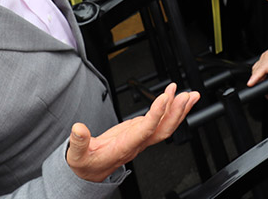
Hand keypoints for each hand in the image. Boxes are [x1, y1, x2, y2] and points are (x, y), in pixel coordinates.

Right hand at [66, 83, 199, 181]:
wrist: (89, 173)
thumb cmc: (85, 164)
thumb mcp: (77, 155)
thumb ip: (79, 141)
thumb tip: (78, 128)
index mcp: (124, 147)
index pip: (145, 130)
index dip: (156, 114)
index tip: (164, 97)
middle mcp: (137, 143)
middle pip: (163, 129)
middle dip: (177, 112)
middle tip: (186, 95)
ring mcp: (139, 138)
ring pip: (165, 126)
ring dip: (179, 111)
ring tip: (190, 95)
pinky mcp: (137, 132)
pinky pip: (158, 123)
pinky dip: (169, 111)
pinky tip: (173, 101)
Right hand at [248, 35, 267, 87]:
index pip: (262, 69)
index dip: (255, 77)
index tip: (250, 83)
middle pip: (256, 70)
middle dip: (256, 81)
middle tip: (264, 92)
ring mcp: (265, 56)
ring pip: (256, 67)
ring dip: (257, 76)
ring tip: (263, 86)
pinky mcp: (266, 56)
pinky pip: (259, 64)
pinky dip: (259, 71)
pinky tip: (264, 77)